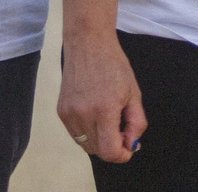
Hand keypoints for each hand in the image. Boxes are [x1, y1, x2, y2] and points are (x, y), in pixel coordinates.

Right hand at [57, 33, 146, 163]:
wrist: (88, 44)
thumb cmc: (114, 65)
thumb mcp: (134, 93)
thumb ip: (136, 123)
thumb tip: (131, 146)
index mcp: (104, 109)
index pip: (109, 152)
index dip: (122, 154)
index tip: (129, 145)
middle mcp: (83, 114)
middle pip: (98, 151)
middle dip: (112, 145)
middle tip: (121, 125)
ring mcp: (69, 113)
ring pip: (86, 145)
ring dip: (99, 140)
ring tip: (107, 117)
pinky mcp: (61, 111)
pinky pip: (76, 134)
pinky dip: (87, 131)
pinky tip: (94, 113)